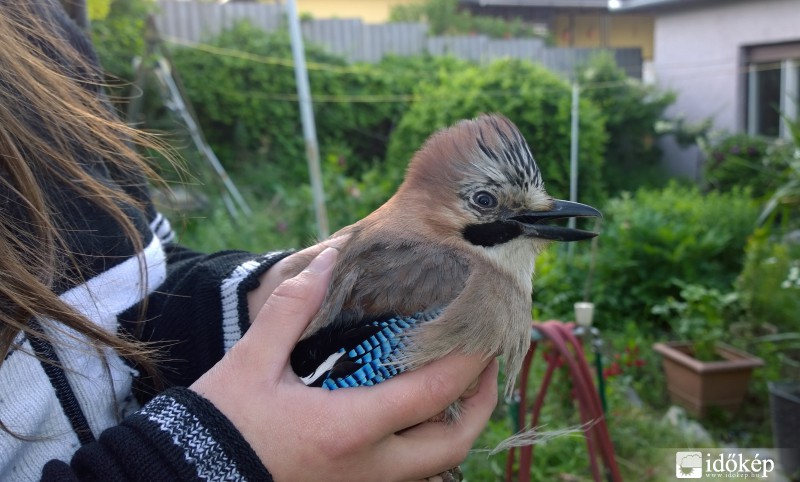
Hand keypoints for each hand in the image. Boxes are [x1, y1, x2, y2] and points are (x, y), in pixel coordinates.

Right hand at [191, 247, 498, 481]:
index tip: (484, 332)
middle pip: (453, 444)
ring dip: (456, 426)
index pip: (431, 393)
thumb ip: (293, 307)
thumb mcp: (252, 361)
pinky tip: (413, 415)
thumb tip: (329, 260)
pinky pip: (408, 474)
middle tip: (485, 365)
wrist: (187, 478)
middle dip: (480, 403)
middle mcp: (368, 468)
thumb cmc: (221, 423)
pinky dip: (426, 445)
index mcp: (349, 428)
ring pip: (437, 467)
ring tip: (458, 387)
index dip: (467, 361)